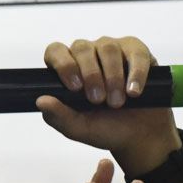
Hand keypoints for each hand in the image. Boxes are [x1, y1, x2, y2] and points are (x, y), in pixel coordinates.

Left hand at [35, 36, 182, 176]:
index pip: (56, 51)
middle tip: (99, 100)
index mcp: (68, 68)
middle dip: (91, 75)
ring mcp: (112, 50)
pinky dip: (136, 73)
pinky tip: (134, 91)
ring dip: (113, 77)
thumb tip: (41, 101)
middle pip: (82, 47)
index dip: (63, 64)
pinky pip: (136, 53)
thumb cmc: (107, 128)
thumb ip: (58, 116)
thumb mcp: (79, 128)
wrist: (141, 135)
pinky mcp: (138, 53)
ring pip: (108, 48)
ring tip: (117, 102)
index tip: (75, 87)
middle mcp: (88, 54)